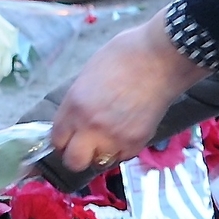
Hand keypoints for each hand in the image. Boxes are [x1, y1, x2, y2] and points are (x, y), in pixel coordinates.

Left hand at [45, 18, 206, 178]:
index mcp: (75, 105)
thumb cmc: (125, 55)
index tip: (70, 137)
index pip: (57, 140)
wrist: (161, 58)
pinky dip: (122, 149)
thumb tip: (74, 119)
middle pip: (73, 162)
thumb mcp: (88, 75)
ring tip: (110, 136)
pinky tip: (127, 131)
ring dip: (101, 152)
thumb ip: (78, 102)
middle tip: (85, 144)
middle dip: (77, 155)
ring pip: (99, 163)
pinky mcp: (136, 143)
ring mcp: (114, 138)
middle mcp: (90, 127)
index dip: (63, 140)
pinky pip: (122, 157)